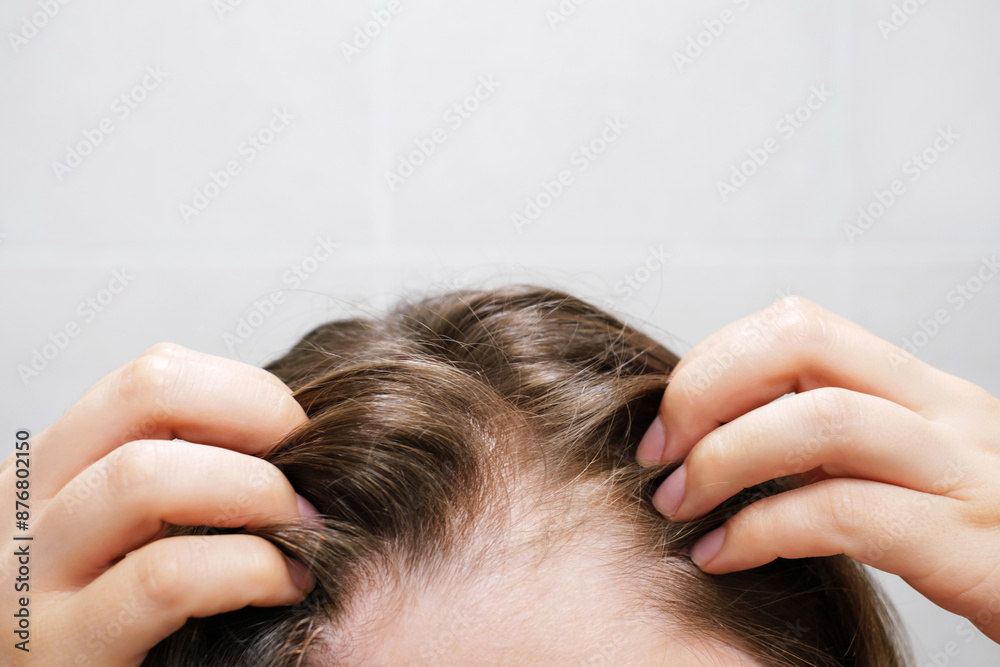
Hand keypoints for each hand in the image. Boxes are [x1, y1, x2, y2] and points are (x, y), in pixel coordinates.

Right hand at [0, 343, 314, 665]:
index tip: (299, 439)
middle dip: (259, 417)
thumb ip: (181, 482)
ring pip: (147, 477)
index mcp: (50, 469)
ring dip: (257, 493)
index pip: (154, 373)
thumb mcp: (130, 537)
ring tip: (304, 531)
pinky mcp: (57, 651)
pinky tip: (287, 586)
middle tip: (309, 475)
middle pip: (150, 390)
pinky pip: (167, 577)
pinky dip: (251, 569)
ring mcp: (26, 579)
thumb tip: (291, 441)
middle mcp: (22, 507)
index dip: (249, 392)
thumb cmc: (129, 630)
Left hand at [636, 297, 999, 641]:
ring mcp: (962, 470)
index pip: (796, 325)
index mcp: (916, 387)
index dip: (712, 364)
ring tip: (677, 505)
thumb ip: (822, 444)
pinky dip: (759, 532)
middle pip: (801, 342)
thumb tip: (711, 434)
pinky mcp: (968, 543)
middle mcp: (944, 409)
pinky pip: (843, 514)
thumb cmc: (960, 537)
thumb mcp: (896, 470)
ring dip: (723, 461)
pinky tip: (720, 555)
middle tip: (659, 454)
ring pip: (821, 421)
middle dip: (706, 391)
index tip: (665, 424)